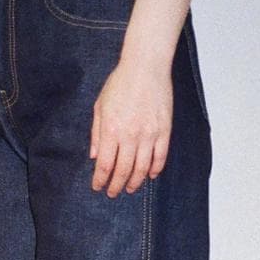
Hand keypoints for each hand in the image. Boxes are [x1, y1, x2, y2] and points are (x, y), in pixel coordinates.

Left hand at [89, 58, 172, 196]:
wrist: (145, 67)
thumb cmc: (120, 84)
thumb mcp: (100, 107)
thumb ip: (97, 133)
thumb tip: (95, 156)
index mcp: (111, 130)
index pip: (105, 165)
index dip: (100, 180)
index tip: (98, 187)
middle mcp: (130, 135)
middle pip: (123, 171)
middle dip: (116, 185)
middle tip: (113, 193)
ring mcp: (149, 134)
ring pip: (142, 168)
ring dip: (135, 182)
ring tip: (130, 188)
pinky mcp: (164, 131)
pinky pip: (160, 157)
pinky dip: (155, 169)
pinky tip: (150, 175)